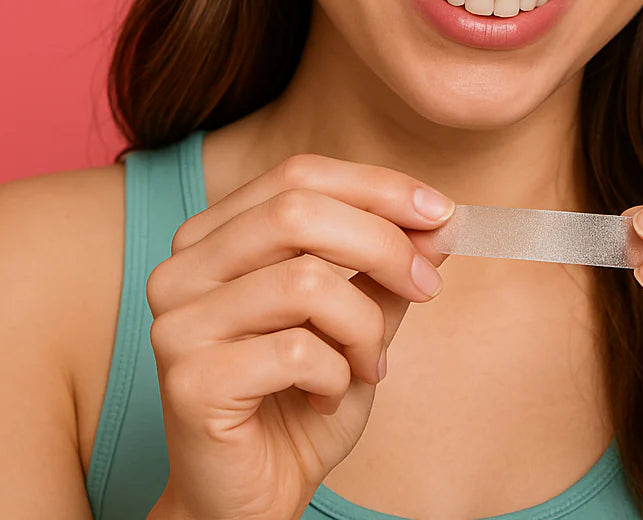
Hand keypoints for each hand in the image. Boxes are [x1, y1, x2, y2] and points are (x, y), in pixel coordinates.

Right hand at [144, 154, 453, 519]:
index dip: (377, 186)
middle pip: (297, 211)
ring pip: (304, 281)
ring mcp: (179, 322)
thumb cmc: (300, 397)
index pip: (298, 174)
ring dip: (363, 324)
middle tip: (427, 286)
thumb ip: (389, 265)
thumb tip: (442, 219)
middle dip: (384, 244)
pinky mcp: (189, 380)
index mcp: (216, 234)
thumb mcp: (358, 317)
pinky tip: (327, 394)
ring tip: (369, 362)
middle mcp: (184, 267)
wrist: (250, 496)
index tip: (440, 213)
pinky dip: (336, 373)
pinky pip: (296, 351)